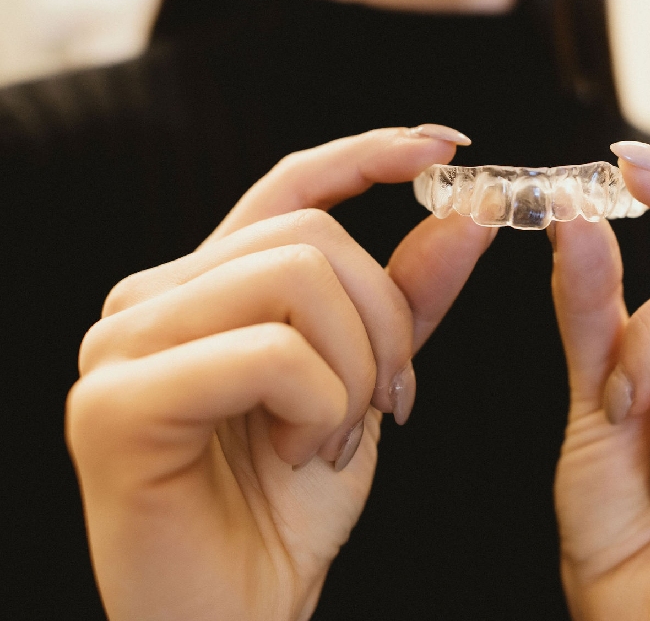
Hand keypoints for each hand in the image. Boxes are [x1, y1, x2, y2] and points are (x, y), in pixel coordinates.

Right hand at [66, 127, 494, 620]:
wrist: (237, 617)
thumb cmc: (288, 507)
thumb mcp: (366, 385)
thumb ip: (407, 298)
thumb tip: (464, 215)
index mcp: (204, 290)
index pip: (286, 187)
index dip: (367, 155)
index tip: (445, 145)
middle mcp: (149, 300)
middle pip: (310, 237)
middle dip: (385, 322)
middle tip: (390, 403)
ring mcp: (121, 347)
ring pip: (295, 280)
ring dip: (354, 371)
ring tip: (331, 438)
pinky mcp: (115, 405)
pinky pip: (269, 354)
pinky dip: (317, 405)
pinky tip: (295, 456)